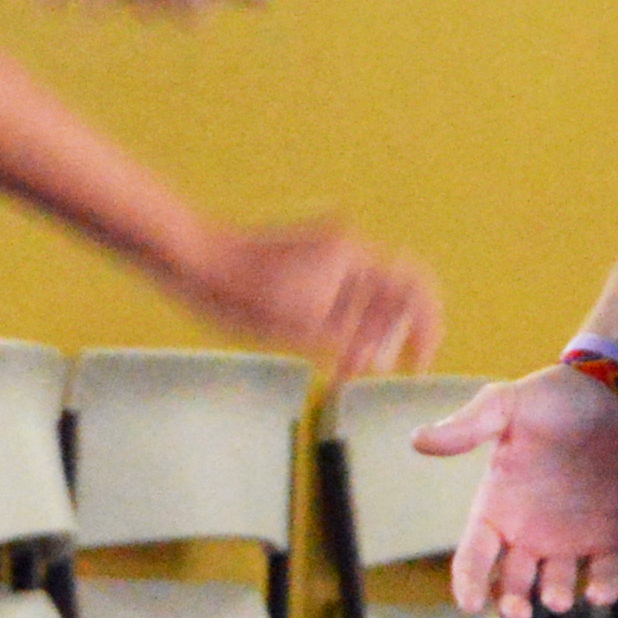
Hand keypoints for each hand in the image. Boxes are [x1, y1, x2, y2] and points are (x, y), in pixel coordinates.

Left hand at [178, 217, 436, 379]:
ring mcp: (325, 250)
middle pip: (391, 296)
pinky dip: (340, 321)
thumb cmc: (240, 292)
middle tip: (362, 371)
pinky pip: (340, 292)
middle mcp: (346, 246)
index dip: (426, 329)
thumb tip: (383, 359)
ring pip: (364, 298)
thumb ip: (348, 341)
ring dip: (362, 334)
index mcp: (353, 256)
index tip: (416, 366)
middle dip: (386, 338)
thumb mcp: (300, 328)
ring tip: (340, 368)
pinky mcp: (306, 259)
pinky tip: (321, 348)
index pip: (415, 289)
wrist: (191, 257)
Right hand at [417, 362, 617, 616]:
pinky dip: (602, 589)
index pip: (474, 556)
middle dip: (511, 604)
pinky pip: (604, 572)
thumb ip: (467, 427)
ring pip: (556, 585)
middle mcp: (528, 529)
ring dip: (555, 597)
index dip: (468, 583)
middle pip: (511, 583)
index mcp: (497, 506)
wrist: (613, 391)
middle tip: (517, 610)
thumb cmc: (553, 397)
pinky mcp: (610, 534)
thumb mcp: (506, 406)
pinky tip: (600, 592)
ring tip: (559, 599)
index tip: (470, 604)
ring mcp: (569, 536)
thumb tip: (417, 441)